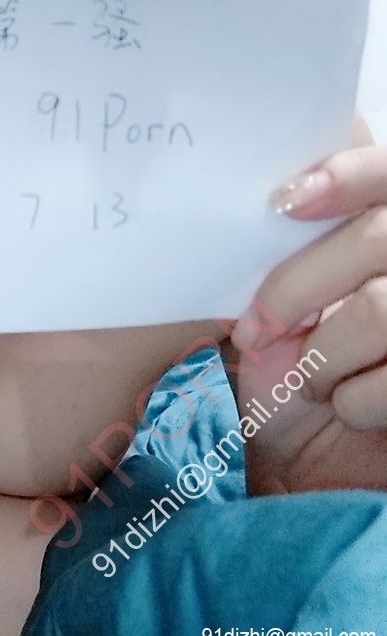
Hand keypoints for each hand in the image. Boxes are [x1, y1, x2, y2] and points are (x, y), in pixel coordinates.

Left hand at [231, 114, 386, 494]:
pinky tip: (348, 408)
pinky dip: (350, 402)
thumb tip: (278, 206)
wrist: (320, 461)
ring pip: (379, 308)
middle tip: (259, 329)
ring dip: (320, 355)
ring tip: (311, 379)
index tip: (282, 203)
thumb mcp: (294, 313)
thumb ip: (303, 259)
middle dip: (296, 288)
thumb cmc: (302, 376)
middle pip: (378, 237)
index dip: (347, 174)